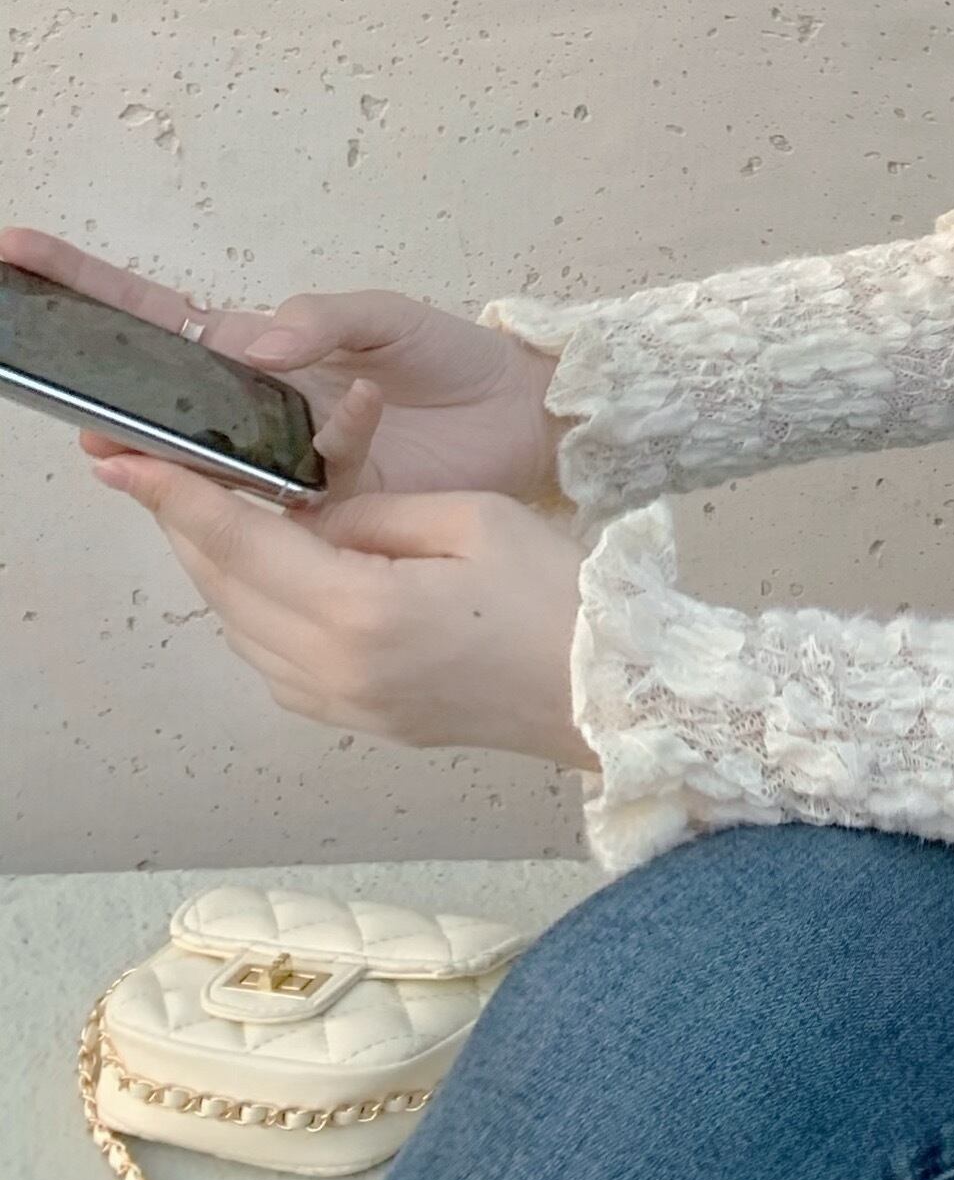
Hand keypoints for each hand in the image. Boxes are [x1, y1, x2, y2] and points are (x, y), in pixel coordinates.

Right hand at [1, 224, 568, 511]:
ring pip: (196, 462)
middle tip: (47, 378)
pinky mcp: (314, 511)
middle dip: (100, 386)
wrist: (523, 420)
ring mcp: (276, 463)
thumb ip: (326, 321)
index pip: (159, 318)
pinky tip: (270, 475)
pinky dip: (257, 493)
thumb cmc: (455, 360)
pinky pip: (268, 506)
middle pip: (155, 396)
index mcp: (261, 350)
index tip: (17, 255)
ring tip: (118, 447)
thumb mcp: (392, 320)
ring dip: (160, 455)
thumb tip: (256, 342)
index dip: (89, 288)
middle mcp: (252, 410)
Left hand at [87, 443, 600, 771]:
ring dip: (218, 564)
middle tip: (149, 469)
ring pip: (238, 625)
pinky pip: (271, 655)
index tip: (122, 462)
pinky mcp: (352, 716)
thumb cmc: (556, 597)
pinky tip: (272, 565)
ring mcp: (335, 703)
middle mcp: (328, 669)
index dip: (176, 497)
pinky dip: (254, 603)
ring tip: (207, 505)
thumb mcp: (472, 519)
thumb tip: (310, 519)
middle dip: (184, 524)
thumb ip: (372, 514)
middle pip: (224, 587)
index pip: (241, 542)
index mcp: (358, 611)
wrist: (604, 692)